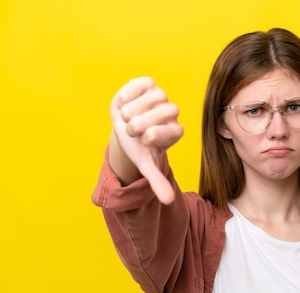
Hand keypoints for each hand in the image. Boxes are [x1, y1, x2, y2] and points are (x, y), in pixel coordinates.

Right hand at [110, 77, 183, 203]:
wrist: (123, 127)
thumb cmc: (137, 147)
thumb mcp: (145, 163)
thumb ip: (157, 181)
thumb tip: (167, 201)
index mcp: (175, 132)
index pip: (176, 129)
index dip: (157, 135)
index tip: (145, 140)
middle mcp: (171, 112)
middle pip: (166, 110)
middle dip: (143, 122)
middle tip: (132, 130)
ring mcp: (160, 96)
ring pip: (155, 96)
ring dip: (134, 109)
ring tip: (126, 117)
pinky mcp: (148, 83)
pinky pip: (142, 83)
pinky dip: (130, 93)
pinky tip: (124, 102)